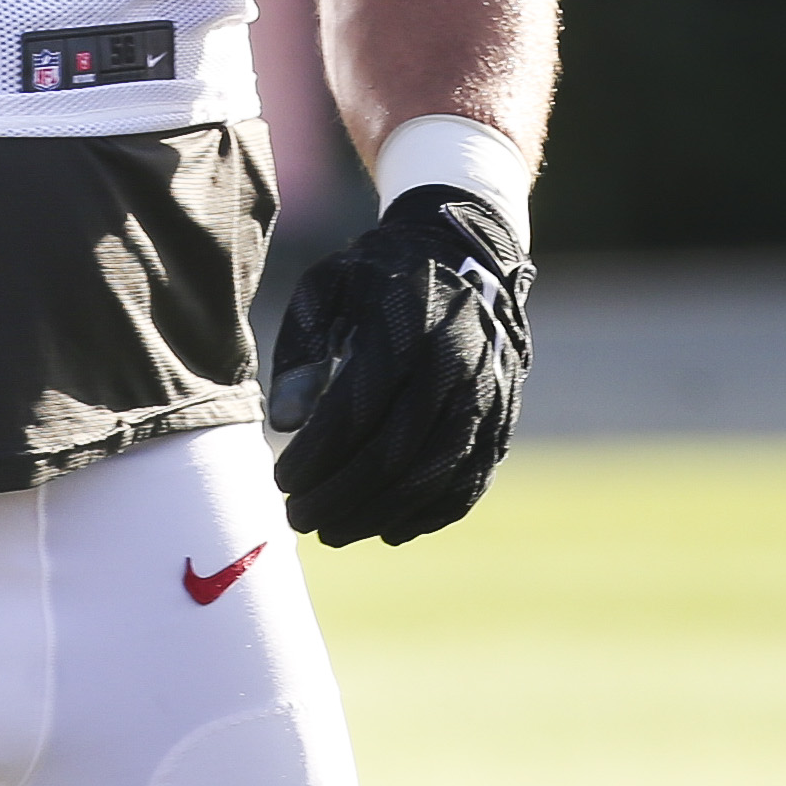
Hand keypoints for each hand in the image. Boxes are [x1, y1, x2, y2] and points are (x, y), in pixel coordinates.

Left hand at [268, 185, 533, 545]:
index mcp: (405, 330)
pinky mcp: (504, 419)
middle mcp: (453, 366)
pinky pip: (471, 479)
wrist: (462, 254)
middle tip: (299, 518)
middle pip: (395, 454)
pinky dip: (432, 513)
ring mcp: (486, 396)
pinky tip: (391, 529)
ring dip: (381, 513)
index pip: (355, 414)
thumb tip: (288, 423)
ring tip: (335, 531)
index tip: (281, 482)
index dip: (316, 458)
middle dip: (342, 496)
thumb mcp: (326, 289)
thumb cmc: (376, 275)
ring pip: (435, 476)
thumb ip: (303, 350)